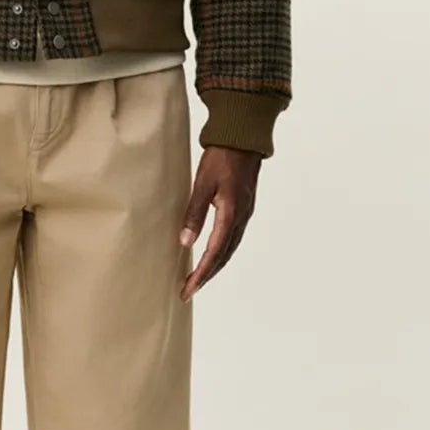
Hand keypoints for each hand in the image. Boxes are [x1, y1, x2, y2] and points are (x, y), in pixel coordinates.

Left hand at [178, 146, 261, 297]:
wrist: (244, 139)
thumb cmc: (222, 157)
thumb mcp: (203, 183)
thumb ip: (195, 213)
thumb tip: (185, 242)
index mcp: (231, 214)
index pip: (214, 253)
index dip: (200, 274)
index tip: (187, 289)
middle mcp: (241, 219)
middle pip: (224, 256)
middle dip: (206, 276)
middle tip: (188, 290)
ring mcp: (245, 214)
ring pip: (229, 249)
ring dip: (214, 266)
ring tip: (198, 278)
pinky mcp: (244, 209)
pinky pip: (233, 239)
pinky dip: (221, 252)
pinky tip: (212, 254)